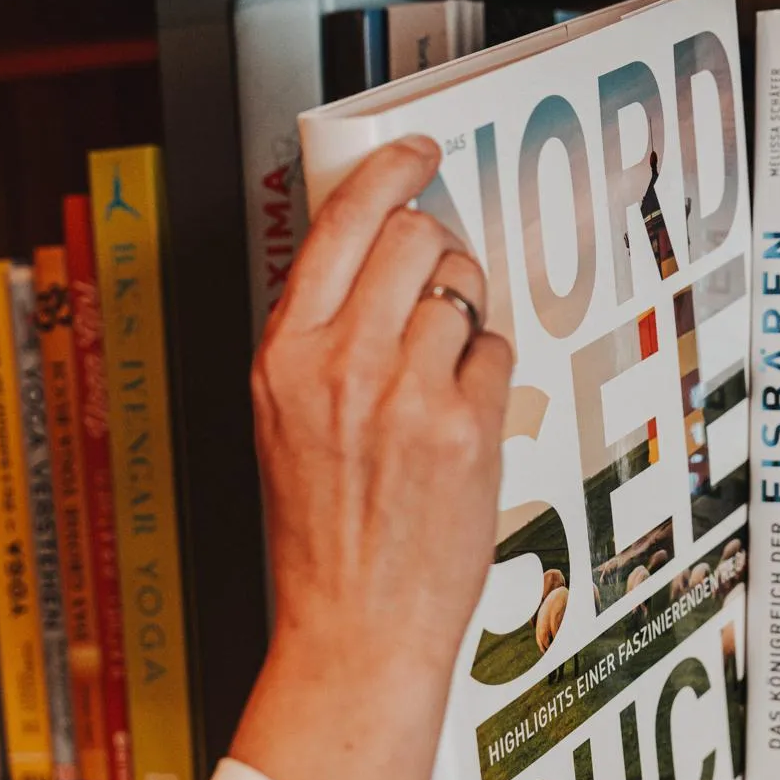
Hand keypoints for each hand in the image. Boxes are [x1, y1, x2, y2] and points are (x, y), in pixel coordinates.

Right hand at [231, 135, 511, 779]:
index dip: (387, 173)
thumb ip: (322, 340)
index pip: (338, 223)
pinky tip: (465, 412)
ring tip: (449, 366)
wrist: (354, 626)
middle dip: (439, 247)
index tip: (414, 152)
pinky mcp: (463, 426)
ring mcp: (405, 393)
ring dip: (468, 312)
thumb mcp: (290, 422)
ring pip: (461, 291)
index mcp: (285, 356)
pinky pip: (494, 351)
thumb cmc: (323, 535)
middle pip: (414, 239)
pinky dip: (488, 370)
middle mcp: (340, 363)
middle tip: (442, 276)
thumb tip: (376, 265)